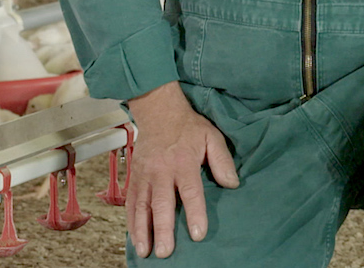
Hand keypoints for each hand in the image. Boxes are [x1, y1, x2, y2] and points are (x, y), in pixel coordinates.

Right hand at [125, 82, 239, 258]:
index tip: (197, 234)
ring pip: (142, 205)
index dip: (194, 214)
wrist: (159, 111)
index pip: (190, 192)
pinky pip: (131, 201)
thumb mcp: (212, 137)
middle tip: (165, 251)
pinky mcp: (135, 176)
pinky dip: (131, 220)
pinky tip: (134, 236)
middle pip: (161, 203)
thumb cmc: (188, 127)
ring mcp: (145, 174)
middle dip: (162, 229)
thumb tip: (232, 184)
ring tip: (145, 251)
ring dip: (142, 230)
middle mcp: (161, 170)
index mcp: (183, 162)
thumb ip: (222, 161)